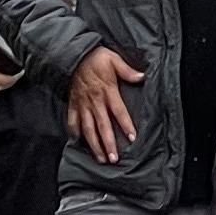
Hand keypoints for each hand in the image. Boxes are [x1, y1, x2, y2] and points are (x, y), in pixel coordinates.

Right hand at [66, 44, 144, 162]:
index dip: (126, 124)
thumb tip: (142, 76)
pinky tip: (78, 142)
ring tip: (100, 158)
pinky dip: (74, 133)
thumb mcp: (113, 59)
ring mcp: (82, 104)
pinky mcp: (73, 104)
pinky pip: (72, 121)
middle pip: (102, 126)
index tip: (132, 138)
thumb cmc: (95, 57)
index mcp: (107, 91)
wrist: (73, 55)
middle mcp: (94, 101)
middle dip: (108, 143)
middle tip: (114, 159)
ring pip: (88, 128)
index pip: (118, 111)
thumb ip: (127, 70)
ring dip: (94, 145)